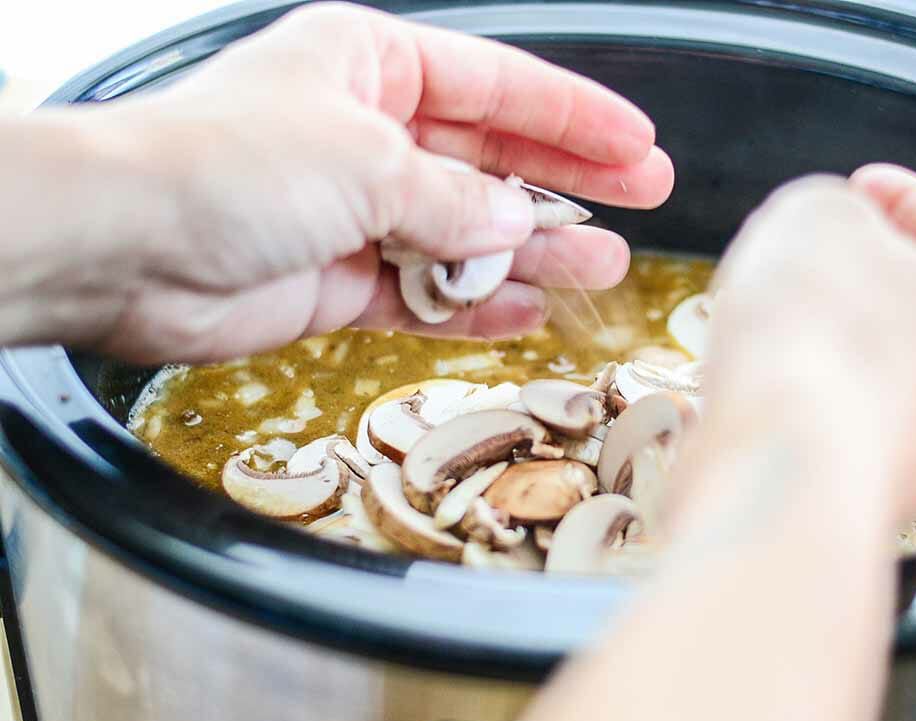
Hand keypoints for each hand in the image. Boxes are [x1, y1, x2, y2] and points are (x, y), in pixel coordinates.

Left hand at [12, 3, 671, 362]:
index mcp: (372, 67)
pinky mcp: (335, 280)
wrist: (126, 247)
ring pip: (465, 232)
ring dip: (533, 251)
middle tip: (642, 202)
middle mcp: (366, 132)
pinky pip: (423, 291)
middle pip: (491, 157)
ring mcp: (353, 210)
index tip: (638, 145)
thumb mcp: (368, 161)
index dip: (575, 116)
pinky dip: (471, 304)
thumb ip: (457, 200)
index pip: (498, 85)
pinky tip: (528, 312)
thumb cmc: (231, 165)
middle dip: (567, 182)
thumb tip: (519, 224)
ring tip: (603, 266)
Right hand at [679, 165, 915, 526]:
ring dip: (829, 345)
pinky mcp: (868, 501)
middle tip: (807, 258)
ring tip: (763, 325)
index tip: (860, 187)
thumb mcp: (815, 215)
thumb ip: (832, 208)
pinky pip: (837, 435)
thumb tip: (828, 232)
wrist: (782, 472)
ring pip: (880, 380)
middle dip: (862, 277)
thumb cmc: (816, 335)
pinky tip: (754, 391)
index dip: (904, 196)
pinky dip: (803, 407)